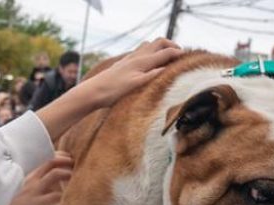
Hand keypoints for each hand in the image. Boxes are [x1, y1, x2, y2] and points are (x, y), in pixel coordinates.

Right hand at [0, 152, 72, 204]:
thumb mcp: (25, 192)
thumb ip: (39, 187)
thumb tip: (57, 189)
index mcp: (31, 176)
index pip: (48, 159)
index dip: (63, 157)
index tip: (72, 160)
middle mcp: (33, 180)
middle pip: (53, 161)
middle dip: (69, 161)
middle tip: (79, 165)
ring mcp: (34, 191)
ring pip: (56, 174)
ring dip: (70, 174)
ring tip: (80, 178)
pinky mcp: (36, 204)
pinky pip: (55, 196)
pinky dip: (67, 195)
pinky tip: (73, 197)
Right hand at [35, 38, 181, 141]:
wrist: (92, 92)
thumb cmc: (108, 86)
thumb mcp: (122, 72)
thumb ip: (134, 67)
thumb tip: (146, 68)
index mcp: (134, 57)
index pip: (156, 43)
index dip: (170, 46)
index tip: (177, 55)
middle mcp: (135, 59)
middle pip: (160, 42)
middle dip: (175, 47)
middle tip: (181, 57)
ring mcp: (135, 70)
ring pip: (158, 55)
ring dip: (172, 55)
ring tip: (179, 63)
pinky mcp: (133, 82)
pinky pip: (151, 74)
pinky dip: (162, 71)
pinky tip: (168, 73)